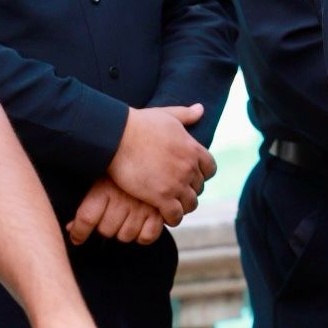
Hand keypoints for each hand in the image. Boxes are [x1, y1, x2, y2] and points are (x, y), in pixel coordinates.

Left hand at [66, 179, 165, 245]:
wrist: (153, 156)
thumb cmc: (123, 171)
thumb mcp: (101, 181)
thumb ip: (85, 206)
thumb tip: (71, 228)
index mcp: (105, 188)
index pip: (86, 218)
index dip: (79, 232)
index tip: (77, 237)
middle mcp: (123, 198)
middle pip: (106, 230)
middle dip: (105, 227)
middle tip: (110, 217)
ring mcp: (142, 206)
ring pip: (126, 236)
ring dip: (124, 231)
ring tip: (126, 218)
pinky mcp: (159, 213)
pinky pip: (147, 237)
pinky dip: (143, 235)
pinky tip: (141, 224)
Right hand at [106, 105, 215, 224]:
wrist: (118, 137)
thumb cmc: (139, 124)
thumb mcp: (167, 115)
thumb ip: (186, 115)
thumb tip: (201, 109)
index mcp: (193, 149)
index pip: (210, 168)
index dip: (202, 175)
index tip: (191, 177)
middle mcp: (189, 167)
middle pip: (199, 187)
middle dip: (190, 191)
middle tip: (178, 194)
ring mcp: (177, 183)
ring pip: (191, 204)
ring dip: (183, 207)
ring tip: (173, 208)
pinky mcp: (161, 197)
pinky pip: (175, 215)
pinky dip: (172, 218)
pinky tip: (163, 216)